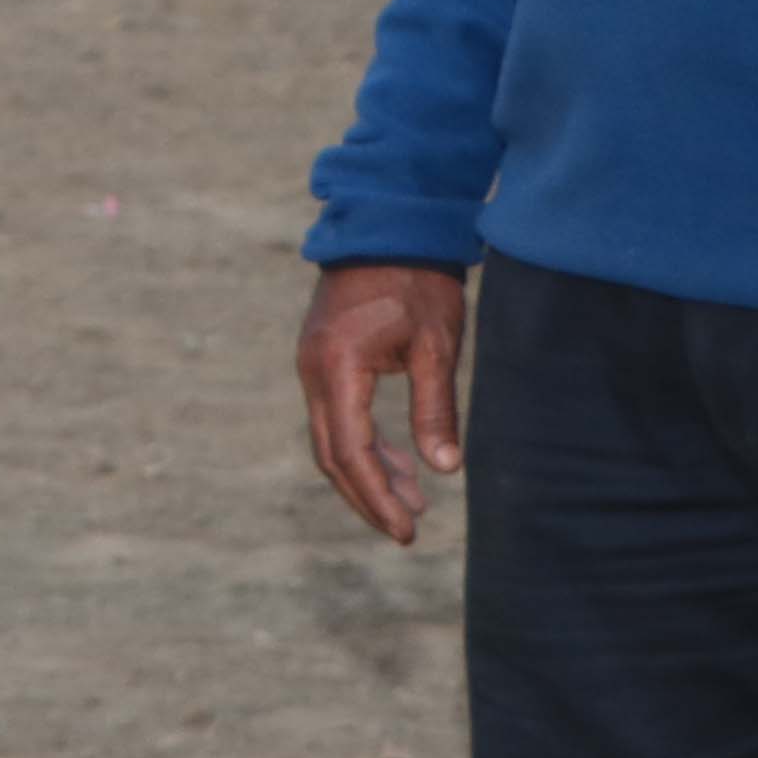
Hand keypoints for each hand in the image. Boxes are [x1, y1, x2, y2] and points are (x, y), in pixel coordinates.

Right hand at [293, 262, 469, 545]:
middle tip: (407, 531)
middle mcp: (313, 372)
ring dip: (367, 474)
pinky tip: (399, 462)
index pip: (350, 451)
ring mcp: (313, 366)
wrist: (386, 226)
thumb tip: (444, 471)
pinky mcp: (323, 360)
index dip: (377, 496)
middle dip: (368, 496)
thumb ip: (435, 410)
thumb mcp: (435, 346)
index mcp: (336, 369)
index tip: (406, 530)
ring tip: (412, 502)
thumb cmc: (416, 282)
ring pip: (331, 439)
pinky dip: (364, 447)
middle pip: (331, 454)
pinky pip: (336, 417)